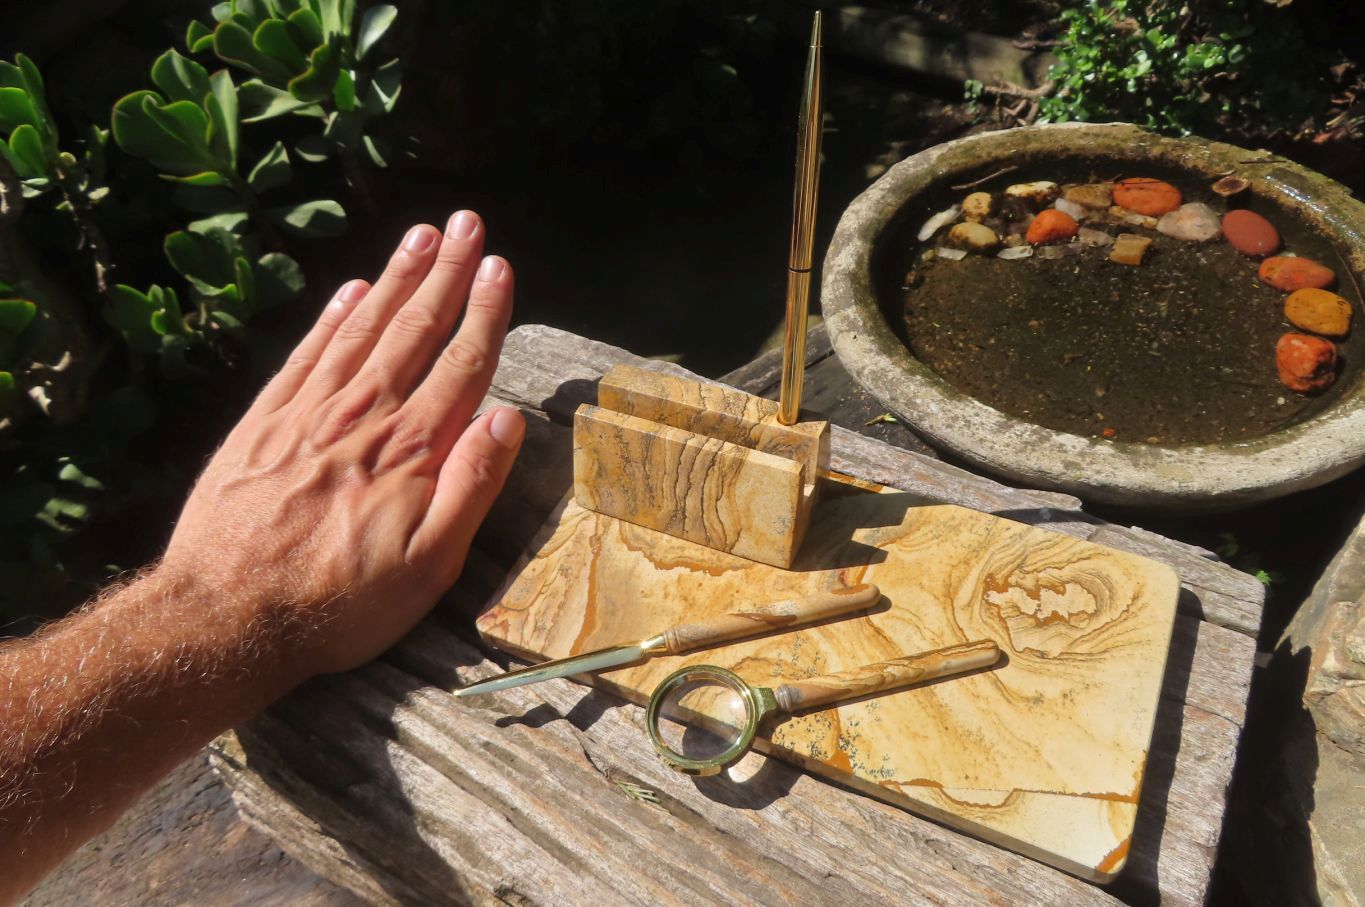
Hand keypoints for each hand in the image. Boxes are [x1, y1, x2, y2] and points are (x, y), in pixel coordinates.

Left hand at [160, 210, 523, 677]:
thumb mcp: (429, 567)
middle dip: (445, 273)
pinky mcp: (264, 422)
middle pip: (414, 330)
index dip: (484, 313)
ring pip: (363, 329)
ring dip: (395, 279)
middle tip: (466, 224)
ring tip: (420, 236)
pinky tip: (352, 289)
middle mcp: (363, 416)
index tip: (498, 266)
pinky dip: (332, 316)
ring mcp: (309, 413)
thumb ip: (471, 488)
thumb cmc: (339, 605)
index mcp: (411, 451)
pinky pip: (307, 353)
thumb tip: (508, 419)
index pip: (461, 365)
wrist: (225, 616)